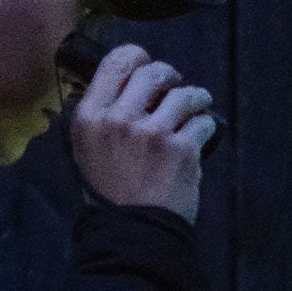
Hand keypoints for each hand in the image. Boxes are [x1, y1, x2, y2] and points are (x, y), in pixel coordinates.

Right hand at [68, 44, 216, 224]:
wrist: (132, 233)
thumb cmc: (108, 194)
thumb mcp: (86, 151)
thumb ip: (99, 117)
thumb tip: (118, 88)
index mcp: (91, 117)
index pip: (116, 62)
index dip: (137, 57)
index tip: (146, 66)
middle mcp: (120, 118)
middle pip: (153, 71)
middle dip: (169, 76)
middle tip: (174, 88)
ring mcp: (153, 132)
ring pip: (184, 93)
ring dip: (195, 97)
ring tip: (197, 104)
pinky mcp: (183, 149)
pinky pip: (203, 121)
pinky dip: (206, 125)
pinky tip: (202, 133)